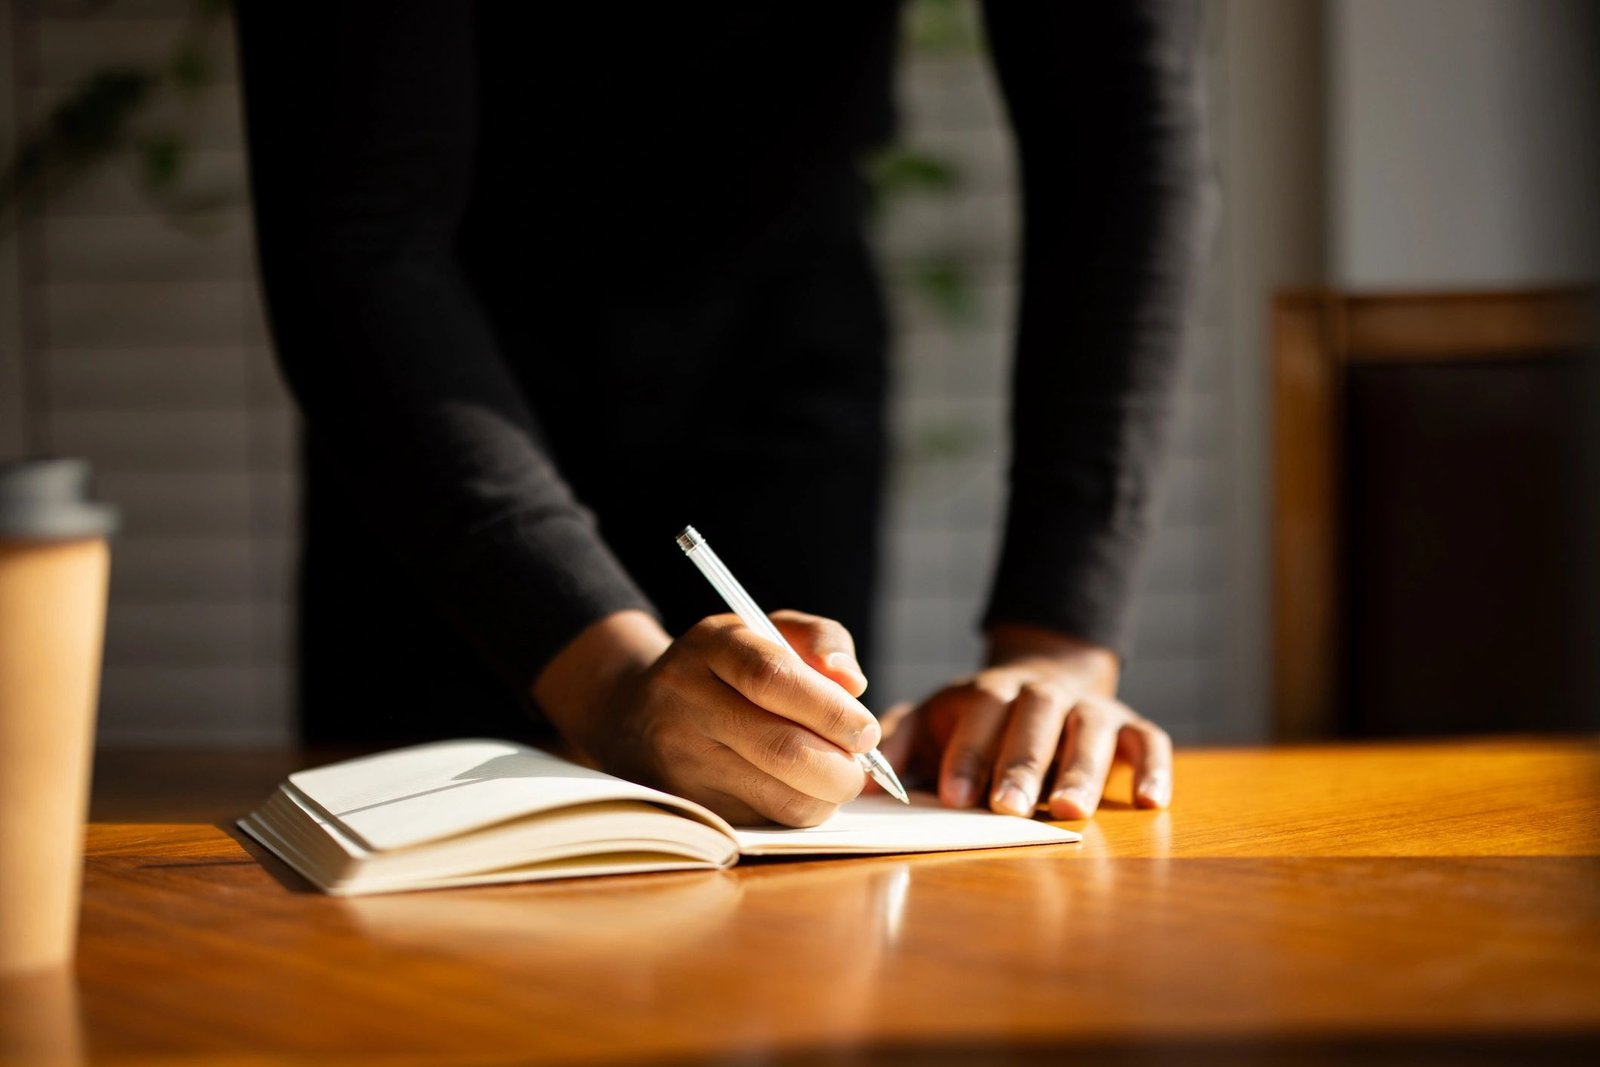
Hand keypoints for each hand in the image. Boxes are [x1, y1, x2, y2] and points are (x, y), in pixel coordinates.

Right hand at [533, 609, 877, 826]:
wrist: (638, 712)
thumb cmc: (727, 668)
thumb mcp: (767, 632)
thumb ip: (821, 640)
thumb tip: (853, 683)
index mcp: (710, 646)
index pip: (773, 677)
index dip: (830, 708)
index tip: (866, 729)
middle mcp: (687, 701)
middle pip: (781, 748)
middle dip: (840, 765)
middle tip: (860, 762)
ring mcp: (682, 760)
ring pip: (779, 798)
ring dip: (826, 795)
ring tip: (834, 774)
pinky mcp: (691, 806)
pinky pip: (765, 822)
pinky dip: (798, 810)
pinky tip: (799, 788)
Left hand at [878, 623, 1171, 818]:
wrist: (1043, 679)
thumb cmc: (977, 717)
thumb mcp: (931, 720)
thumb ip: (898, 745)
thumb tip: (864, 781)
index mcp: (992, 693)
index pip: (979, 718)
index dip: (965, 755)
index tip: (951, 795)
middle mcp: (1044, 696)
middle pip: (1034, 724)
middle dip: (1019, 765)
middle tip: (1006, 807)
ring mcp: (1092, 710)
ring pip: (1091, 733)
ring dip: (1081, 769)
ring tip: (1070, 809)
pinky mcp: (1132, 728)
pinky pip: (1151, 743)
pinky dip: (1155, 768)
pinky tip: (1150, 801)